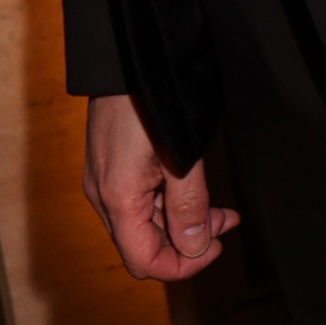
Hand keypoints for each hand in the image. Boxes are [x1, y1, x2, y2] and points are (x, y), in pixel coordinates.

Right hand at [84, 92, 239, 280]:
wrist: (125, 59)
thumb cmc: (150, 100)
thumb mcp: (182, 156)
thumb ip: (188, 206)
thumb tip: (195, 247)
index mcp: (117, 198)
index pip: (145, 262)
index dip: (184, 264)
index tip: (215, 245)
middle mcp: (103, 196)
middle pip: (143, 247)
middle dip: (186, 243)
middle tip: (222, 224)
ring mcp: (103, 182)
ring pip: (143, 226)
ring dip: (181, 224)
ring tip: (216, 208)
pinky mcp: (109, 169)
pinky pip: (137, 204)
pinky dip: (167, 206)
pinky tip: (190, 190)